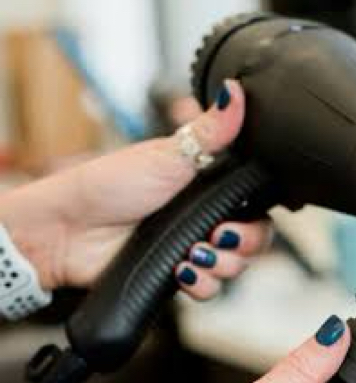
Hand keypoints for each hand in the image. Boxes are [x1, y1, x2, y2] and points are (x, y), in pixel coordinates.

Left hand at [0, 80, 269, 297]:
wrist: (70, 229)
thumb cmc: (109, 185)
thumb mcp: (168, 154)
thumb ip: (211, 130)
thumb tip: (236, 92)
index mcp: (209, 188)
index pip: (256, 207)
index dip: (258, 217)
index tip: (242, 215)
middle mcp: (205, 219)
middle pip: (254, 241)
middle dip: (244, 244)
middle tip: (218, 236)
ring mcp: (193, 248)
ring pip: (235, 268)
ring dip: (221, 265)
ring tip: (192, 254)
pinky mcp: (179, 275)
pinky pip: (210, 290)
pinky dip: (202, 285)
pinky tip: (181, 272)